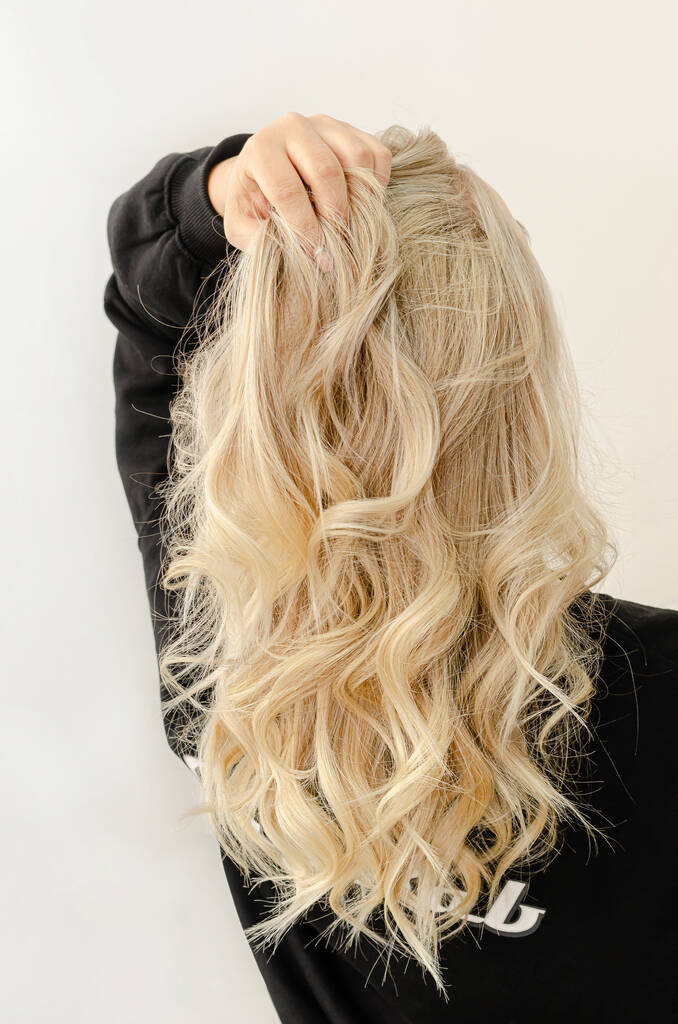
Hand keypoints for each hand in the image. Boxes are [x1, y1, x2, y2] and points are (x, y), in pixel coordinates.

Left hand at [207, 113, 391, 265]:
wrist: (264, 170)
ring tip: (353, 225)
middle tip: (339, 245)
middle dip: (336, 216)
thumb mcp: (242, 224)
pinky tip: (366, 205)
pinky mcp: (350, 129)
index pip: (288, 190)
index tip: (318, 256)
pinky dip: (379, 183)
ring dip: (362, 199)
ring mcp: (324, 124)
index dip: (305, 229)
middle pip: (326, 171)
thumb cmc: (255, 199)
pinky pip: (377, 154)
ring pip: (358, 157)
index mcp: (261, 150)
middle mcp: (292, 128)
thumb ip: (259, 239)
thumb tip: (297, 253)